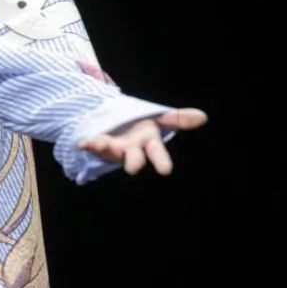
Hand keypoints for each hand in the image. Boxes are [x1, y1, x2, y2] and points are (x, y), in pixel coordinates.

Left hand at [77, 107, 207, 175]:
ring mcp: (114, 148)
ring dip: (106, 149)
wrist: (116, 125)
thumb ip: (179, 118)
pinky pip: (93, 144)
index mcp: (149, 142)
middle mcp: (132, 149)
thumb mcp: (159, 119)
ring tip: (100, 144)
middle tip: (132, 168)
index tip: (165, 171)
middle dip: (134, 162)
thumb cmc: (141, 126)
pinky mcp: (99, 144)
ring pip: (112, 152)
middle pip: (134, 158)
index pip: (157, 153)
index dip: (161, 161)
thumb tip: (204, 116)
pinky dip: (89, 144)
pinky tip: (83, 143)